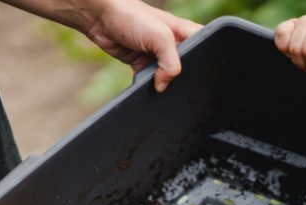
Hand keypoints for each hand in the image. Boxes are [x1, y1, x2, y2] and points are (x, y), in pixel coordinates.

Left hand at [83, 0, 200, 90]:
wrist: (100, 18)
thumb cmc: (132, 16)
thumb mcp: (161, 37)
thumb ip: (171, 63)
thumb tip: (164, 86)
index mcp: (186, 33)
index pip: (204, 52)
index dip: (201, 66)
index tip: (194, 77)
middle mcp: (175, 45)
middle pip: (185, 69)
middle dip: (179, 78)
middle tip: (171, 80)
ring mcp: (159, 56)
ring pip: (167, 78)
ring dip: (163, 83)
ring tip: (158, 84)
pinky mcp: (144, 64)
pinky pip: (151, 81)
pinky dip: (148, 85)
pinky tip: (147, 86)